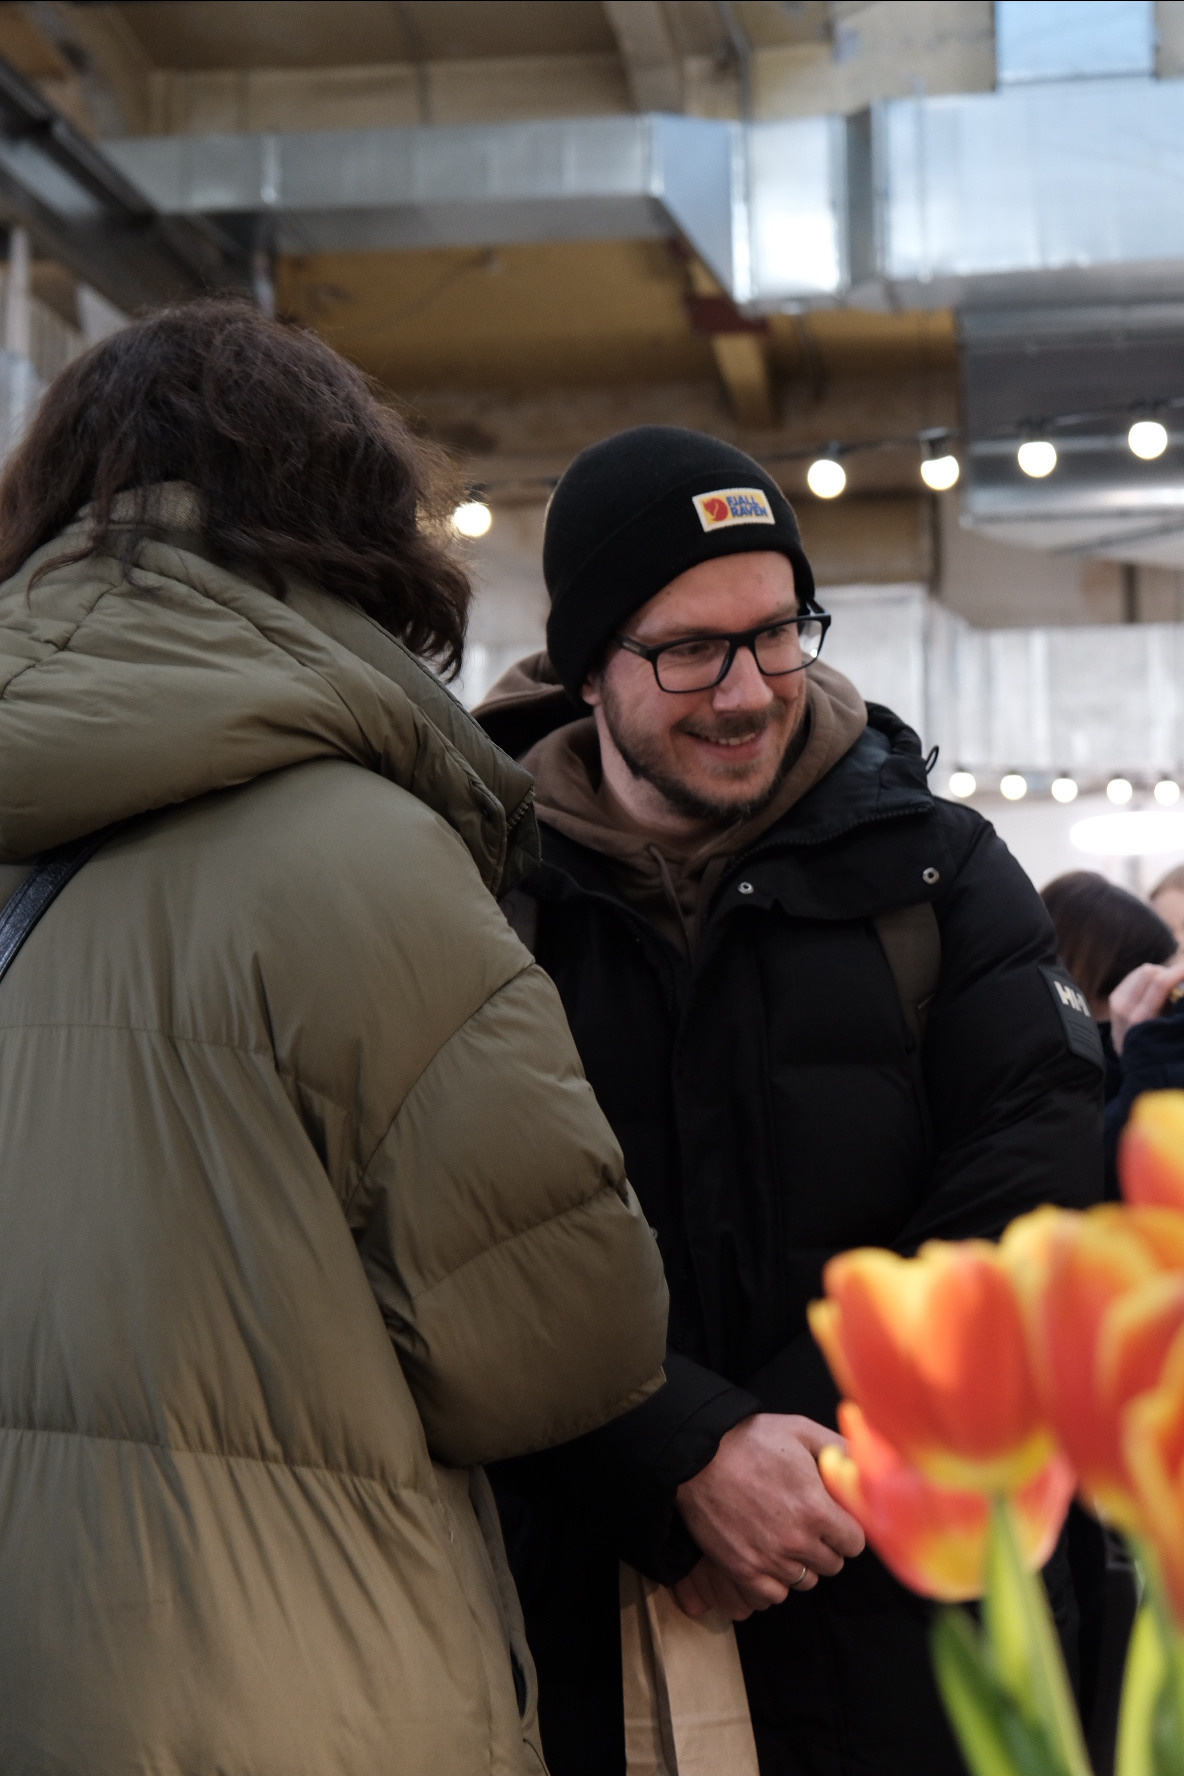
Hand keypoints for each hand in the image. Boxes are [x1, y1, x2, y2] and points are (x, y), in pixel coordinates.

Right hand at [674, 1414, 864, 1615]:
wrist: (697, 1456)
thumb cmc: (751, 1440)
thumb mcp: (800, 1431)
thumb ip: (839, 1448)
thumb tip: (867, 1462)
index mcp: (817, 1510)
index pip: (855, 1544)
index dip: (846, 1530)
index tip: (834, 1519)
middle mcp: (797, 1541)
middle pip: (832, 1564)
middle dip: (826, 1546)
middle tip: (808, 1525)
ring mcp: (769, 1559)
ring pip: (806, 1581)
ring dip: (801, 1563)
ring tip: (785, 1537)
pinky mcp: (743, 1570)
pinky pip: (775, 1595)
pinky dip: (776, 1581)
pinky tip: (769, 1556)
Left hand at [1109, 954, 1183, 1052]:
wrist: (1128, 1056)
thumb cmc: (1157, 1045)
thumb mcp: (1169, 1030)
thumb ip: (1177, 1008)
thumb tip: (1182, 988)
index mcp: (1141, 1018)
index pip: (1160, 983)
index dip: (1178, 971)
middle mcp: (1125, 1008)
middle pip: (1150, 971)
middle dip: (1169, 972)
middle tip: (1181, 981)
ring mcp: (1116, 1001)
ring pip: (1143, 970)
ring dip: (1160, 974)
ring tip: (1170, 987)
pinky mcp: (1114, 996)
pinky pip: (1135, 975)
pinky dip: (1150, 978)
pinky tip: (1156, 989)